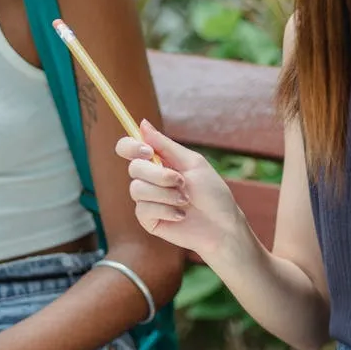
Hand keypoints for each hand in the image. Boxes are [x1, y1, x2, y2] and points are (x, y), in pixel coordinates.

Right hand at [115, 120, 246, 256]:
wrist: (222, 226)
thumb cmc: (212, 193)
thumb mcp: (192, 163)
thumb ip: (165, 145)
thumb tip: (142, 123)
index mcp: (158, 161)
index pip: (128, 148)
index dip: (131, 147)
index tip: (148, 152)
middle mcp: (149, 179)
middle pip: (134, 168)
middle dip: (159, 175)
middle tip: (181, 181)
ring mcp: (147, 199)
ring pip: (137, 189)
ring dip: (166, 194)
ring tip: (185, 201)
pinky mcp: (148, 219)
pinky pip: (143, 209)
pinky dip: (166, 210)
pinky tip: (180, 215)